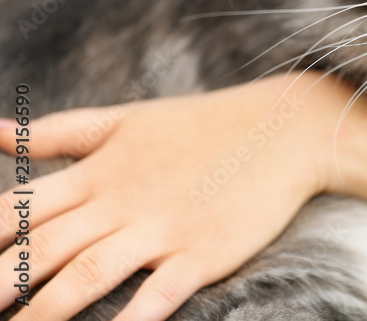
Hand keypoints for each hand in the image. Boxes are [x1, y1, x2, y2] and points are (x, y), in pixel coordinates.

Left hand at [0, 73, 347, 320]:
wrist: (285, 128)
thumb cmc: (203, 125)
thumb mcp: (126, 119)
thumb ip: (58, 134)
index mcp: (99, 170)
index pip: (20, 211)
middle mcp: (122, 200)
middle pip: (41, 252)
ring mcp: (163, 228)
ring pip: (87, 276)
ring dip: (44, 313)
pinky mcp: (203, 252)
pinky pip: (157, 294)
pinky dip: (131, 320)